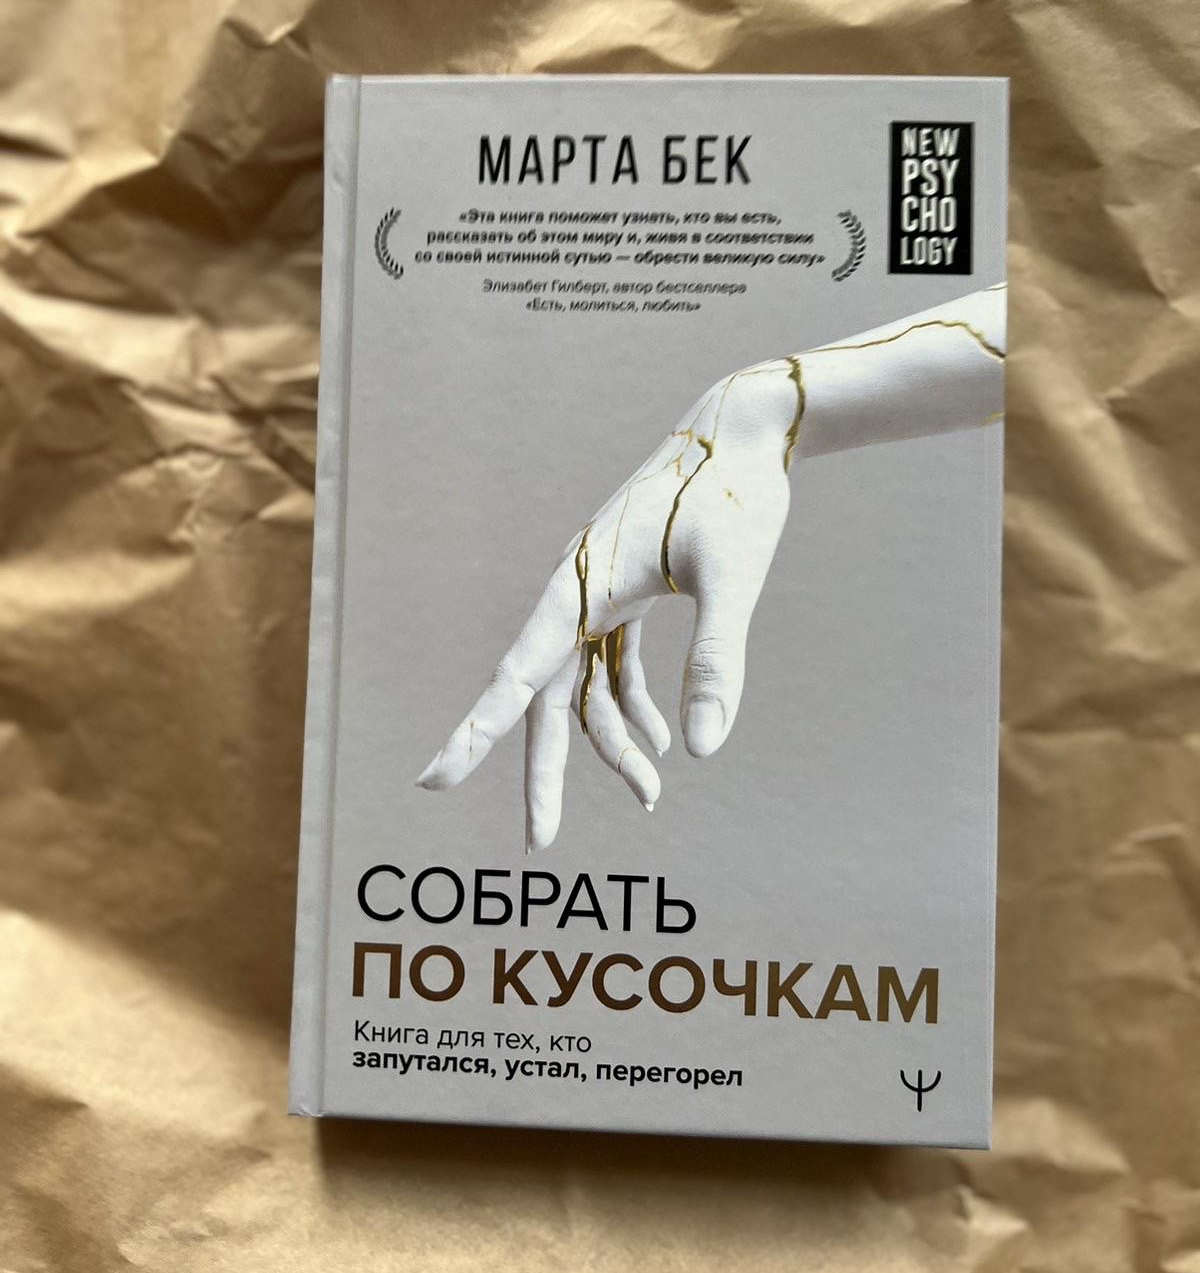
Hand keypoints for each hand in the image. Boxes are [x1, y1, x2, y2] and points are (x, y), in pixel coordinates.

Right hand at [416, 359, 803, 850]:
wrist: (747, 429)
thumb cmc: (736, 493)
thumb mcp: (732, 580)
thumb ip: (716, 663)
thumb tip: (703, 753)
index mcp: (581, 585)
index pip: (519, 675)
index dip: (477, 733)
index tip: (435, 779)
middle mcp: (577, 593)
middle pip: (546, 699)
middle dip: (548, 773)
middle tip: (542, 844)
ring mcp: (598, 595)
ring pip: (585, 689)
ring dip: (613, 744)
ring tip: (652, 797)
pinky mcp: (625, 595)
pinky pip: (612, 666)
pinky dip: (632, 706)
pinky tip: (661, 744)